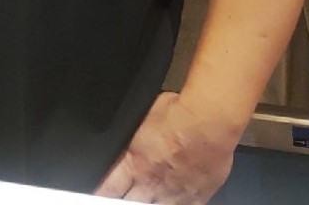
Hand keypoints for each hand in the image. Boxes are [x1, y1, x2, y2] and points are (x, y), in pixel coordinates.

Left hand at [94, 92, 237, 202]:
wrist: (209, 122)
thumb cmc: (176, 113)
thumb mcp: (140, 118)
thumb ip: (130, 137)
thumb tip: (123, 140)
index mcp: (134, 163)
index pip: (109, 187)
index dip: (101, 190)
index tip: (100, 190)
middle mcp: (152, 183)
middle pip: (131, 201)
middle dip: (125, 197)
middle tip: (125, 190)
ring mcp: (175, 193)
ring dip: (148, 201)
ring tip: (147, 193)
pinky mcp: (197, 196)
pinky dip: (175, 204)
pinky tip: (171, 197)